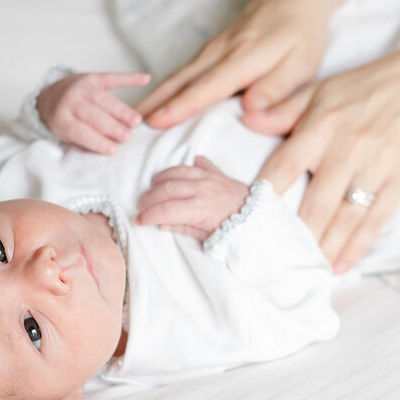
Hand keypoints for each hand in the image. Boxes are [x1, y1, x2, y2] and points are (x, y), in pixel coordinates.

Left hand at [36, 72, 150, 154]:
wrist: (50, 96)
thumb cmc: (63, 121)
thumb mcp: (65, 134)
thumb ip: (84, 140)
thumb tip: (111, 148)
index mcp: (61, 118)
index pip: (80, 131)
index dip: (97, 141)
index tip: (113, 150)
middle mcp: (70, 100)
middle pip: (94, 115)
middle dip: (112, 126)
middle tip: (128, 137)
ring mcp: (82, 87)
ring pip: (105, 99)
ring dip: (122, 110)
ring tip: (136, 121)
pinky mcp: (94, 78)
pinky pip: (113, 78)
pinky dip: (130, 78)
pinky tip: (145, 79)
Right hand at [134, 0, 331, 131]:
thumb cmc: (301, 33)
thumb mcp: (302, 63)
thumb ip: (277, 88)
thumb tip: (251, 110)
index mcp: (244, 59)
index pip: (207, 87)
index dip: (181, 107)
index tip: (155, 122)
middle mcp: (220, 53)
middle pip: (180, 82)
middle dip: (152, 105)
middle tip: (125, 128)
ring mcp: (212, 50)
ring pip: (177, 77)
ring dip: (153, 97)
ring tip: (129, 119)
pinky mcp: (210, 51)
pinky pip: (183, 73)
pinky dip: (164, 89)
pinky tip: (154, 103)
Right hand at [137, 156, 251, 239]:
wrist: (259, 216)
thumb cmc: (234, 230)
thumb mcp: (208, 237)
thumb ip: (184, 229)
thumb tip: (161, 225)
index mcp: (200, 209)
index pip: (167, 209)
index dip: (150, 214)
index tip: (140, 220)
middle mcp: (202, 190)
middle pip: (167, 188)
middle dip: (150, 197)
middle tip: (142, 205)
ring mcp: (209, 178)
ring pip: (177, 171)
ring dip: (161, 179)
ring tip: (152, 188)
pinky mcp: (217, 172)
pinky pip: (198, 163)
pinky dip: (186, 166)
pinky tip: (178, 173)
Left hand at [258, 44, 399, 271]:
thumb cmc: (365, 88)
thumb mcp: (320, 90)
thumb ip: (282, 109)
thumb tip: (245, 118)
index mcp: (320, 126)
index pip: (285, 167)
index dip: (266, 197)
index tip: (250, 222)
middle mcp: (346, 147)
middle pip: (316, 203)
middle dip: (297, 236)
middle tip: (277, 262)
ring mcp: (376, 165)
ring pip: (345, 216)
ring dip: (326, 247)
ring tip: (308, 270)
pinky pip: (375, 219)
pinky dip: (358, 245)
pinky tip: (342, 264)